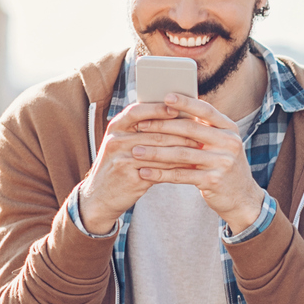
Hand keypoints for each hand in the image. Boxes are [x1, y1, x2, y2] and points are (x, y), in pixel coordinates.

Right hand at [78, 99, 214, 233]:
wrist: (100, 195)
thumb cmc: (120, 164)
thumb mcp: (124, 143)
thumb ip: (144, 130)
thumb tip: (179, 116)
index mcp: (116, 126)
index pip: (138, 111)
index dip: (159, 108)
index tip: (180, 107)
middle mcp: (116, 140)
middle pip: (155, 132)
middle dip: (181, 132)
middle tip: (202, 131)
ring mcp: (122, 159)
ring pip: (160, 151)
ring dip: (183, 150)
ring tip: (201, 148)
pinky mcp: (131, 177)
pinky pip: (160, 170)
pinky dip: (177, 168)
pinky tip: (191, 166)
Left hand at [121, 94, 263, 230]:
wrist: (242, 197)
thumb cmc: (222, 164)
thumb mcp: (220, 144)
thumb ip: (202, 129)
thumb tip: (170, 108)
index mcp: (229, 129)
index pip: (206, 110)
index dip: (186, 103)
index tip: (165, 97)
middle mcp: (229, 143)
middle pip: (191, 130)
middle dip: (162, 126)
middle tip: (140, 125)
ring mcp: (223, 162)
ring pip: (182, 154)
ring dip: (156, 152)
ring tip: (136, 151)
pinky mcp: (214, 181)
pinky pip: (181, 175)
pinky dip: (161, 174)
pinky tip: (145, 172)